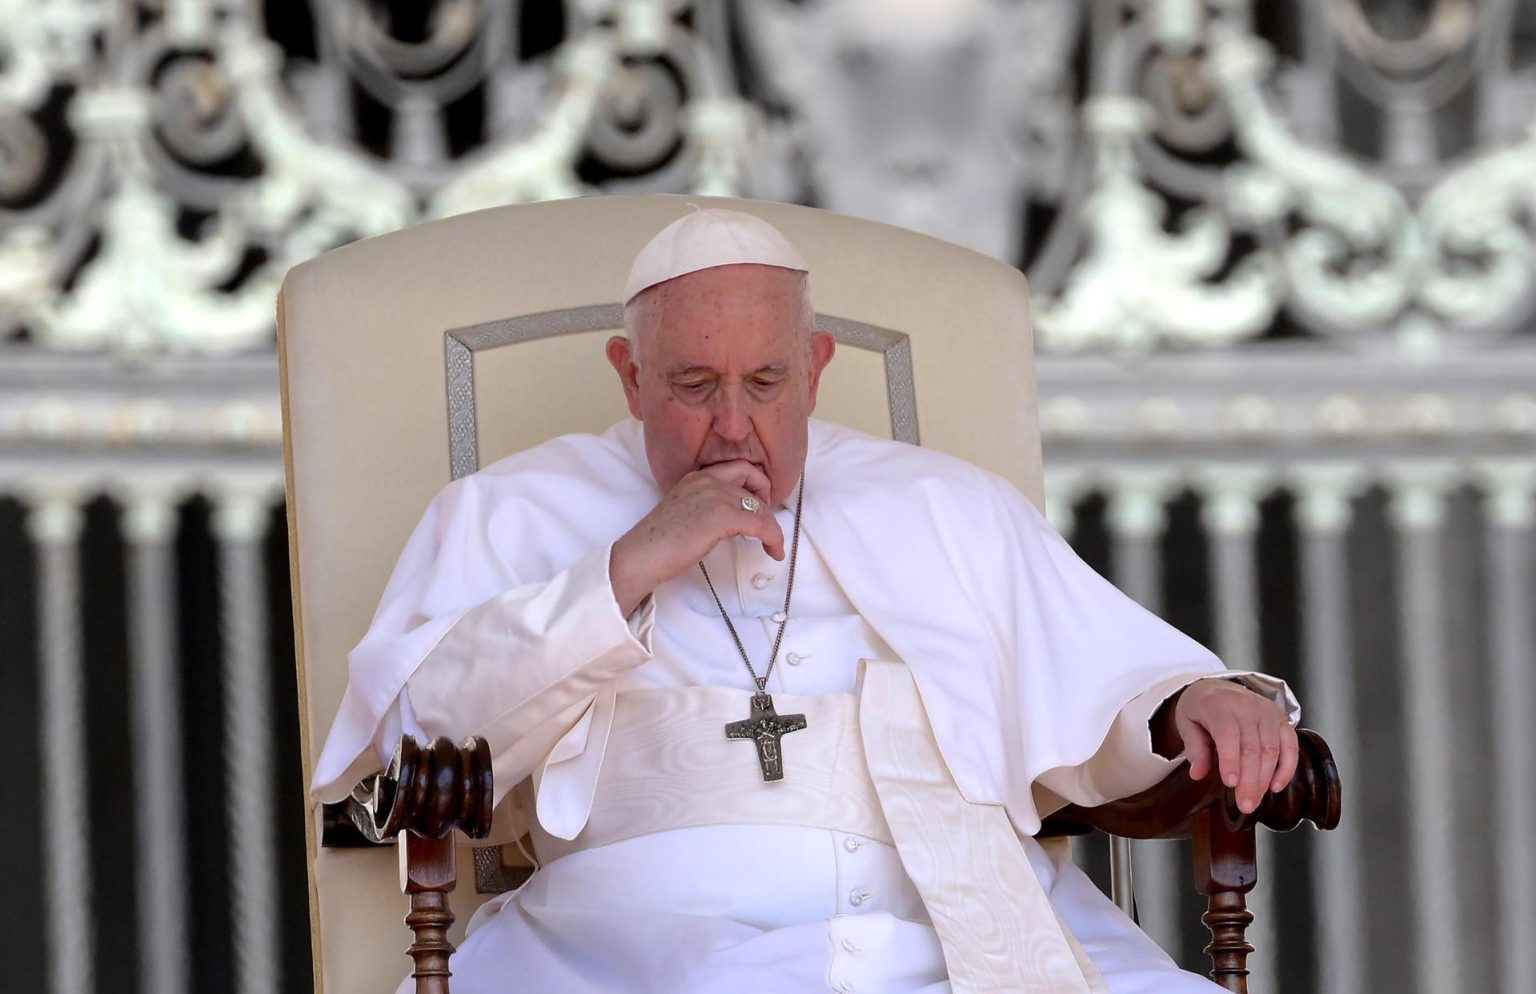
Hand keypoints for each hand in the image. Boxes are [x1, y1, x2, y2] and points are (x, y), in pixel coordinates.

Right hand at [609, 460, 784, 615]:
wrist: (641, 555)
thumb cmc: (659, 543)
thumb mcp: (686, 511)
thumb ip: (708, 506)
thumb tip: (734, 519)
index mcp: (697, 476)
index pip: (738, 468)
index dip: (756, 483)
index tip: (759, 503)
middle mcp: (707, 479)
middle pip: (753, 480)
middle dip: (767, 500)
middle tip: (767, 523)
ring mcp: (715, 495)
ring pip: (761, 506)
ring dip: (772, 527)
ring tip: (772, 544)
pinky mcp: (722, 516)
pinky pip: (762, 524)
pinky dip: (773, 538)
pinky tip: (773, 551)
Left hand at [1170, 679, 1298, 814]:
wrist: (1217, 687)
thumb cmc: (1201, 708)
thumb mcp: (1187, 723)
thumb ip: (1194, 748)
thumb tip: (1197, 774)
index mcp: (1219, 705)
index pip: (1228, 733)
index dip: (1230, 759)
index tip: (1231, 783)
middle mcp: (1246, 706)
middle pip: (1252, 747)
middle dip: (1250, 779)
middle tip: (1245, 805)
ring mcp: (1267, 712)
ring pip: (1271, 749)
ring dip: (1265, 779)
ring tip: (1254, 801)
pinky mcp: (1281, 719)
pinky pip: (1290, 745)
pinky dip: (1286, 768)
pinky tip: (1276, 786)